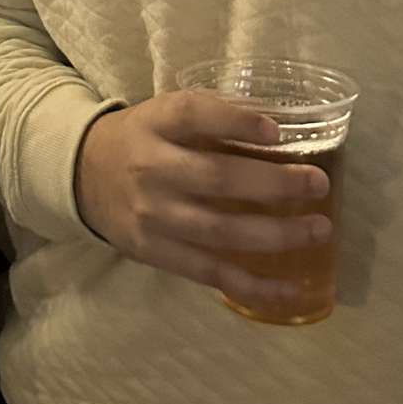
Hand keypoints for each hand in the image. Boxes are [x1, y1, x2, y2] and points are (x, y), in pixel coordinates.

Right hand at [75, 93, 328, 312]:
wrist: (84, 175)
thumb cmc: (142, 140)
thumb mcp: (164, 113)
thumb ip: (212, 117)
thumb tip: (280, 126)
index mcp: (154, 124)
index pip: (194, 115)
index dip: (236, 121)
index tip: (277, 130)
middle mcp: (151, 169)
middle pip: (217, 179)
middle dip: (274, 184)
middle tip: (319, 184)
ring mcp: (153, 217)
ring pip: (221, 231)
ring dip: (275, 234)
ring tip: (318, 230)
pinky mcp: (157, 253)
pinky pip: (211, 274)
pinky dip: (254, 286)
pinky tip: (292, 289)